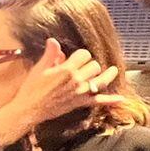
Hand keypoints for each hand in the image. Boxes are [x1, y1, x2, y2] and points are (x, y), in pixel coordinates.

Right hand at [0, 39, 124, 149]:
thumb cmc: (32, 89)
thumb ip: (50, 54)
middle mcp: (76, 80)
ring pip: (101, 81)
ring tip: (113, 71)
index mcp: (67, 70)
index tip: (76, 57)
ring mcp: (80, 92)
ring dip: (108, 75)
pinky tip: (120, 98)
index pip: (84, 54)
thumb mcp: (39, 68)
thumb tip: (54, 41)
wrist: (29, 109)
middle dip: (90, 64)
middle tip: (84, 66)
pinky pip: (98, 101)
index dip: (80, 54)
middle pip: (94, 66)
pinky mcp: (80, 103)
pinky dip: (110, 100)